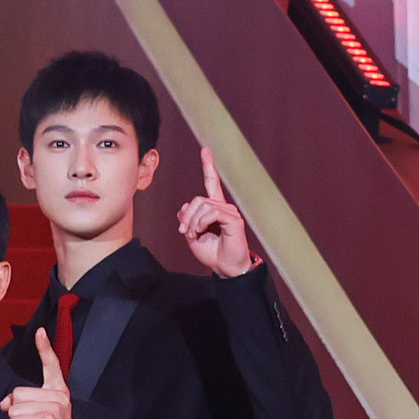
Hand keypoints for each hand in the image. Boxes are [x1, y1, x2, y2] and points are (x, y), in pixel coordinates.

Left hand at [5, 329, 78, 418]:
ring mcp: (55, 407)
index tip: (40, 332)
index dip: (44, 348)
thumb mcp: (35, 417)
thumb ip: (22, 403)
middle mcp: (59, 397)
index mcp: (58, 392)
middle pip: (16, 393)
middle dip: (16, 413)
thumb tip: (6, 402)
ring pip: (14, 409)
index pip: (51, 366)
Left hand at [175, 144, 259, 276]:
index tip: (206, 151)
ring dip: (192, 222)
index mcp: (215, 209)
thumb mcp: (193, 235)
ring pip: (203, 206)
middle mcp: (224, 207)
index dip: (209, 167)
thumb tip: (186, 207)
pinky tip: (200, 232)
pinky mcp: (234, 220)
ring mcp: (230, 213)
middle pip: (198, 199)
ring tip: (194, 235)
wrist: (225, 267)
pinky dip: (200, 223)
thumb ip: (188, 219)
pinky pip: (211, 213)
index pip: (212, 183)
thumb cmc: (212, 253)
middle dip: (187, 216)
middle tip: (185, 231)